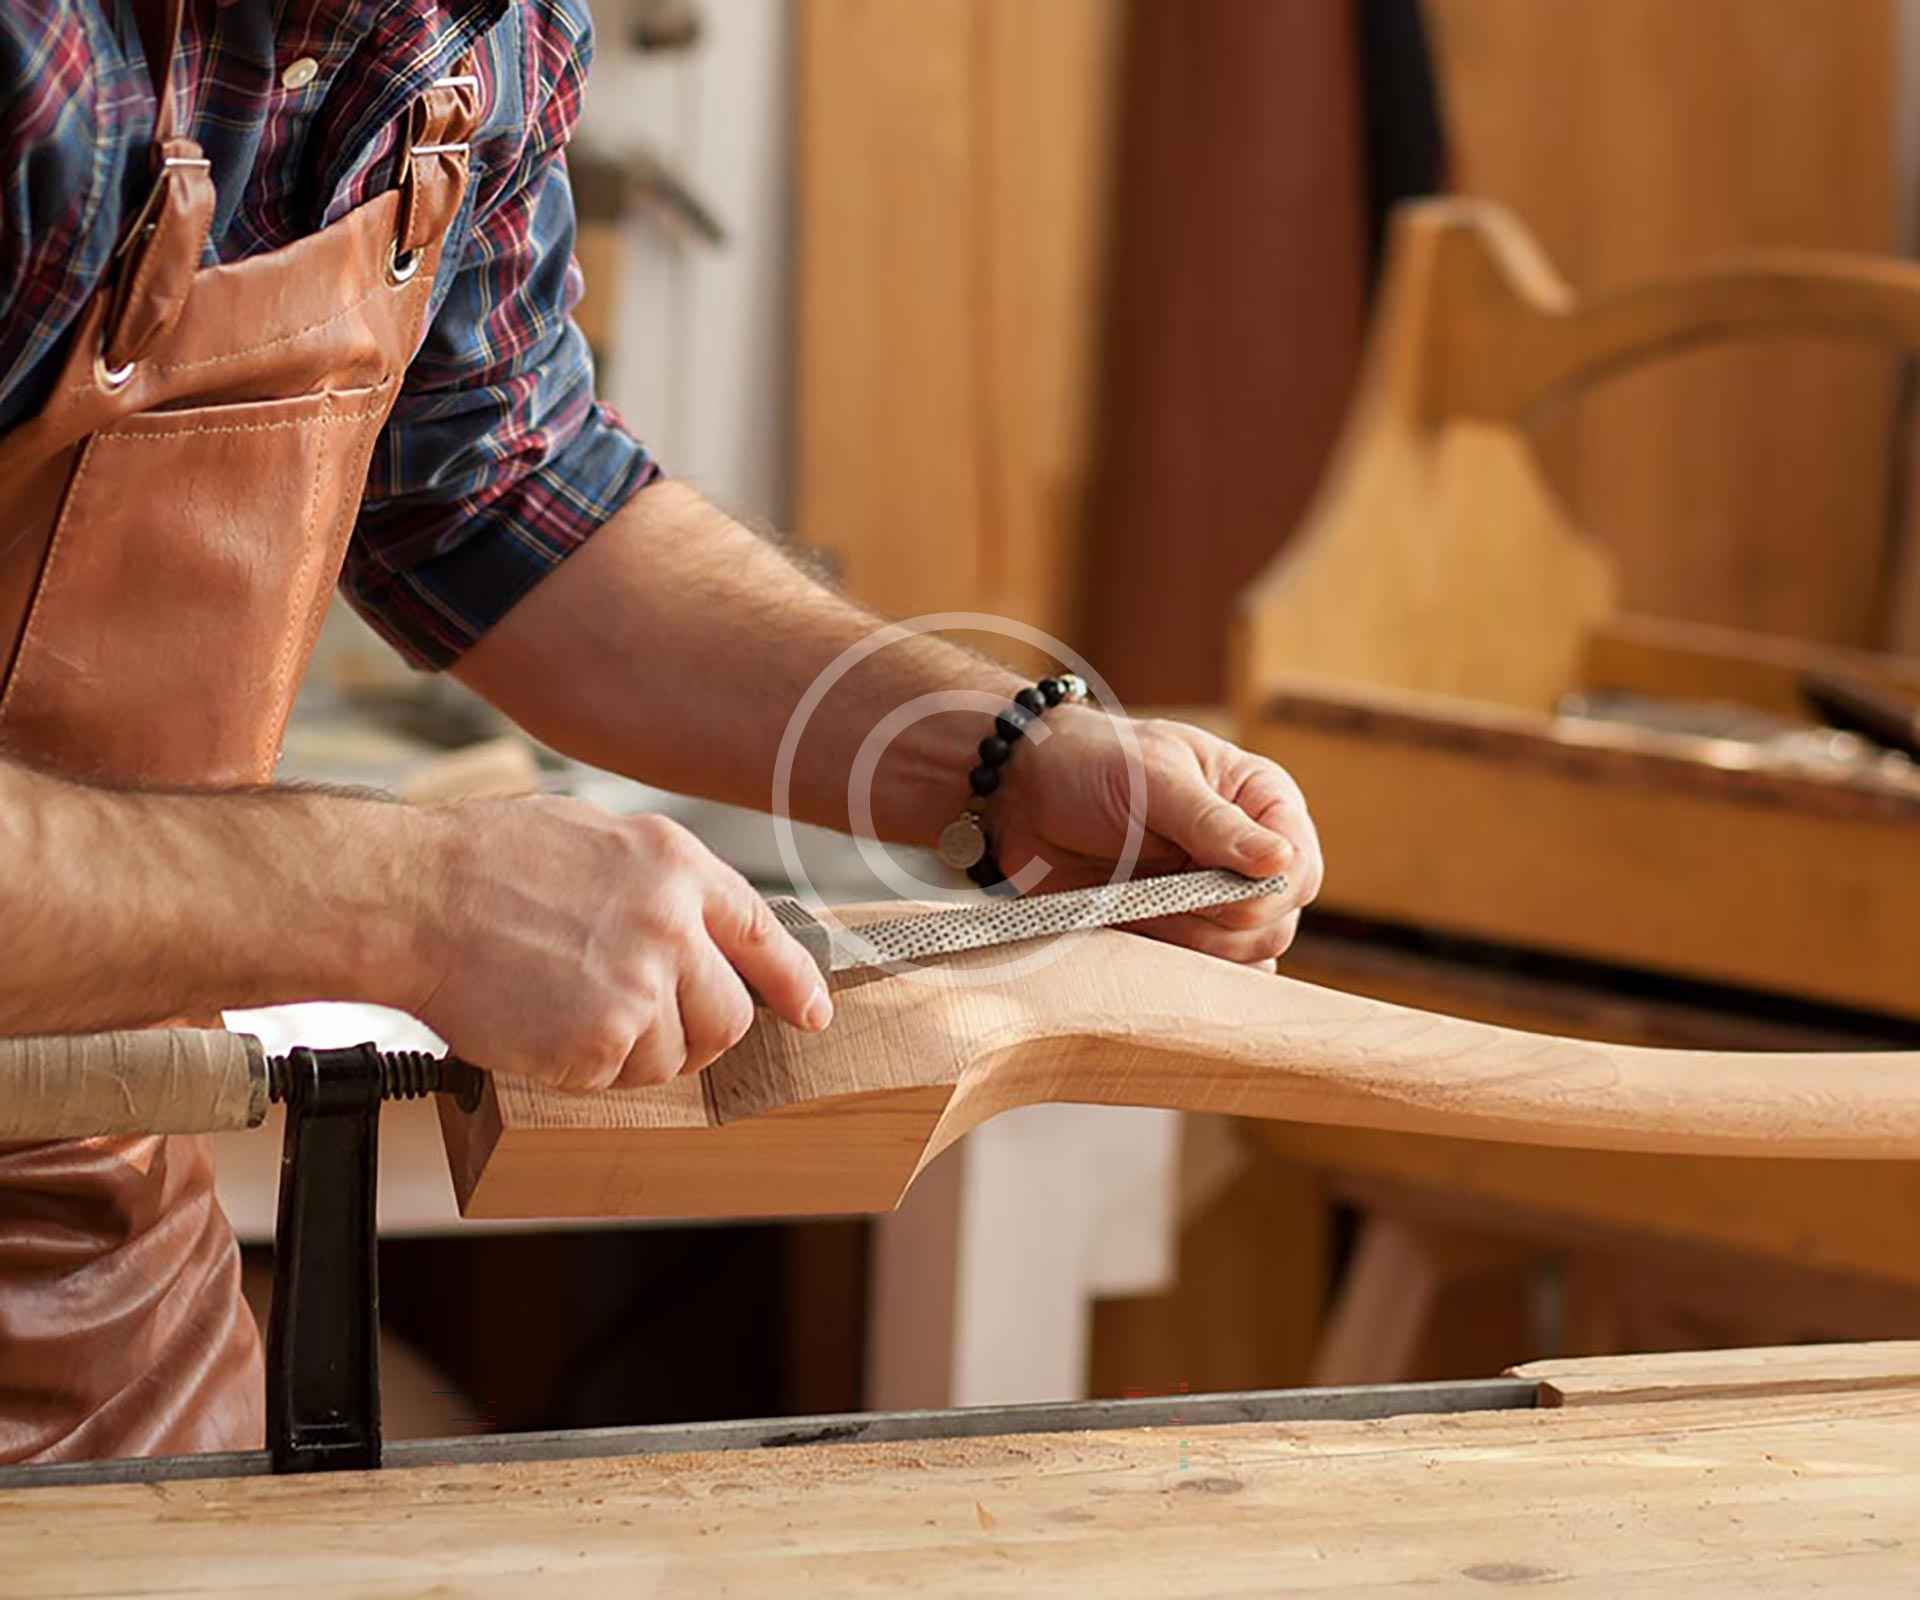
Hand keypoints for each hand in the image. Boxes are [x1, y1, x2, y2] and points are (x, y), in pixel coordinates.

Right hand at [407, 797, 830, 1090]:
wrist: (411, 896)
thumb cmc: (480, 862)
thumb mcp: (592, 837)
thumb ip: (653, 884)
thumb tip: (688, 928)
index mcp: (675, 865)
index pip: (762, 933)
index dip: (793, 981)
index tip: (812, 1012)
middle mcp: (673, 925)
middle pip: (729, 1015)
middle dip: (697, 1035)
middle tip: (644, 1032)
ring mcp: (641, 985)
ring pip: (675, 1056)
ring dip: (630, 1054)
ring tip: (566, 1014)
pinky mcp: (602, 1040)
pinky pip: (615, 1077)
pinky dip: (580, 1069)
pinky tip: (540, 1028)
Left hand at [992, 708, 1322, 963]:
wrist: (1021, 795)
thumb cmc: (1091, 763)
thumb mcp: (1154, 778)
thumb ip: (1214, 824)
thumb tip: (1280, 862)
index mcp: (1260, 802)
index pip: (1300, 870)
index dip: (1268, 891)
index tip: (1214, 883)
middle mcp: (1248, 854)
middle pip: (1276, 923)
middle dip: (1220, 920)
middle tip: (1160, 892)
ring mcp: (1214, 896)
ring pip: (1243, 955)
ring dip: (1190, 941)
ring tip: (1137, 902)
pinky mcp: (1178, 929)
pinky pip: (1203, 970)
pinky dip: (1176, 964)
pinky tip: (1143, 933)